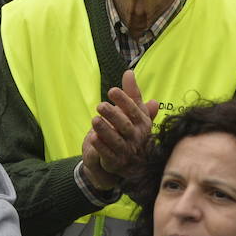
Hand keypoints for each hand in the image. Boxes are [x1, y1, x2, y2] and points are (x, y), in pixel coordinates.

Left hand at [80, 69, 157, 190]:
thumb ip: (132, 94)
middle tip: (100, 105)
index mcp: (142, 124)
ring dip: (105, 131)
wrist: (133, 161)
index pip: (134, 110)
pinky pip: (108, 155)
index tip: (111, 90)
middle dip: (113, 115)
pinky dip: (101, 147)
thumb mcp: (134, 112)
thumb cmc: (132, 129)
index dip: (124, 100)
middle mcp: (136, 138)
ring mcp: (127, 151)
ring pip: (116, 141)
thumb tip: (129, 72)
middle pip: (125, 126)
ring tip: (94, 120)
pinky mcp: (116, 162)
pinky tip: (92, 138)